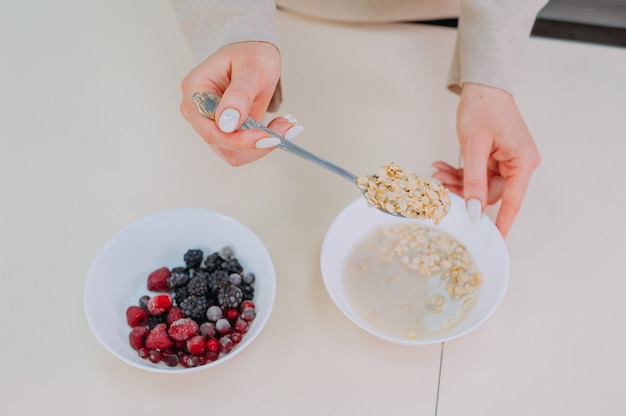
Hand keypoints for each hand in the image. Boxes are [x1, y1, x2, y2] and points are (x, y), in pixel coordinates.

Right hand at [180, 41, 299, 165]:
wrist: (254, 56)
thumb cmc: (250, 55)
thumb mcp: (250, 69)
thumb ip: (239, 95)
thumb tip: (227, 123)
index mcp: (195, 92)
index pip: (210, 129)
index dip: (237, 139)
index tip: (266, 135)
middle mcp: (197, 112)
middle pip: (221, 144)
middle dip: (255, 143)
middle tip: (284, 130)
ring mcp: (210, 124)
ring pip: (232, 153)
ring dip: (261, 146)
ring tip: (284, 127)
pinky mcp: (226, 133)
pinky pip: (242, 150)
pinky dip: (263, 144)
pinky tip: (278, 130)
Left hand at [432, 83, 540, 237]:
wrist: (483, 84)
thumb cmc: (484, 108)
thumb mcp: (474, 147)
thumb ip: (474, 181)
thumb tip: (475, 211)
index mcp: (523, 162)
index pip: (512, 202)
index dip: (501, 223)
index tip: (493, 242)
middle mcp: (520, 164)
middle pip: (490, 193)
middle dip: (463, 191)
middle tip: (438, 186)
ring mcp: (508, 161)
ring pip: (479, 185)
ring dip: (457, 181)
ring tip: (437, 172)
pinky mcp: (496, 157)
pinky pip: (477, 173)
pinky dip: (460, 172)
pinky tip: (442, 167)